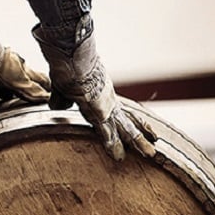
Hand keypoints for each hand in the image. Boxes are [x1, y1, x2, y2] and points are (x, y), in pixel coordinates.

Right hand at [37, 33, 156, 160]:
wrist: (71, 57)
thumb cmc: (67, 64)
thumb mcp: (63, 85)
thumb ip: (62, 97)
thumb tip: (59, 105)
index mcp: (102, 92)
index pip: (118, 110)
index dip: (128, 119)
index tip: (138, 126)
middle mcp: (108, 99)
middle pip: (128, 119)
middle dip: (141, 132)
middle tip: (154, 143)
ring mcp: (106, 105)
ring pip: (126, 128)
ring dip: (137, 142)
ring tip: (151, 153)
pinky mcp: (99, 112)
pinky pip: (108, 133)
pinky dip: (113, 145)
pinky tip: (119, 157)